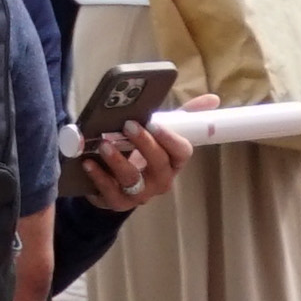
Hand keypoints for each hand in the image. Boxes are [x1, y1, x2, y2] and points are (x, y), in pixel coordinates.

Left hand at [74, 120, 190, 215]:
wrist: (117, 185)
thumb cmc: (141, 154)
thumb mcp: (160, 133)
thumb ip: (183, 116)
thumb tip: (212, 99)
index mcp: (173, 162)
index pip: (182, 152)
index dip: (170, 138)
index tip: (154, 122)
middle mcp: (160, 180)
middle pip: (159, 164)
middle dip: (144, 144)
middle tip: (128, 125)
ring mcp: (140, 194)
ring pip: (133, 179)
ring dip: (119, 160)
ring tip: (105, 144)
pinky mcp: (117, 202)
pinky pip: (110, 192)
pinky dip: (98, 177)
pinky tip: (88, 162)